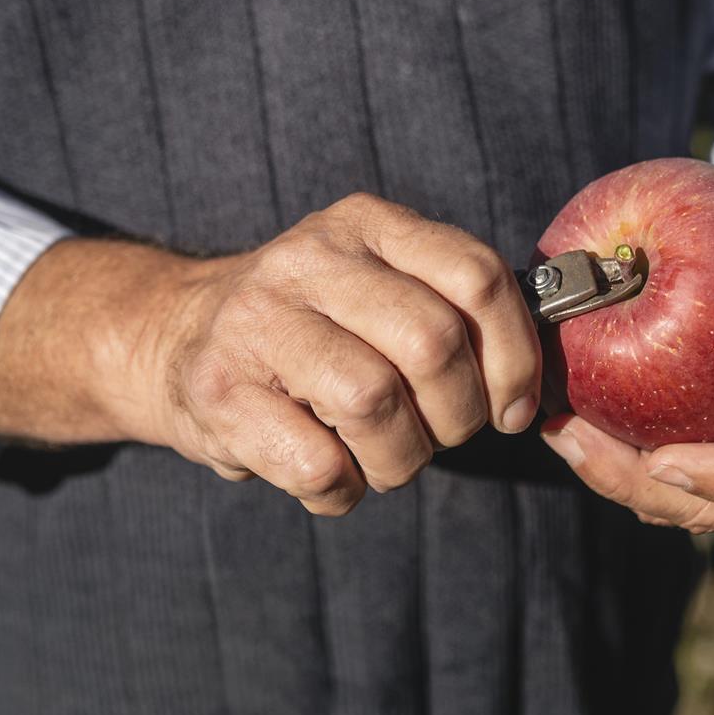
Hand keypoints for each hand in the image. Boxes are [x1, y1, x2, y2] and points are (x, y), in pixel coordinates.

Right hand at [0, 194, 541, 516]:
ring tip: (383, 458)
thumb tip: (544, 375)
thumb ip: (449, 306)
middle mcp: (309, 258)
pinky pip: (319, 464)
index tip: (514, 407)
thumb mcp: (375, 284)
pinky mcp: (218, 390)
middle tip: (440, 436)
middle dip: (458, 415)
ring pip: (376, 403)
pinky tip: (329, 476)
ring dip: (400, 459)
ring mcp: (256, 321)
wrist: (169, 338)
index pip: (476, 276)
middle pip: (433, 344)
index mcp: (366, 224)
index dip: (515, 354)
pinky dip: (342, 490)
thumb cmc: (308, 329)